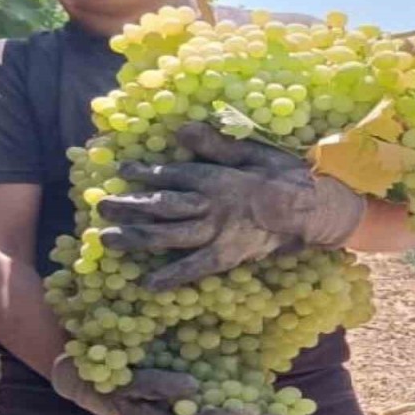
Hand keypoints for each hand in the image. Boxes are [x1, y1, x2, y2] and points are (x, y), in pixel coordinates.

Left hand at [50, 354, 297, 414]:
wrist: (77, 350)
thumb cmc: (138, 356)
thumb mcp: (184, 360)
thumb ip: (215, 365)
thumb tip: (262, 352)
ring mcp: (138, 414)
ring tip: (243, 414)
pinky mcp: (115, 394)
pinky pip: (143, 393)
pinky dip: (167, 390)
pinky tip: (190, 385)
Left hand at [97, 121, 365, 290]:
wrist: (313, 209)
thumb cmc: (286, 175)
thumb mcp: (252, 150)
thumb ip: (214, 144)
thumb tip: (179, 131)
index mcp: (215, 177)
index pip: (172, 175)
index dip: (144, 174)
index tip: (122, 172)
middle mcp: (210, 205)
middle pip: (161, 206)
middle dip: (128, 207)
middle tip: (100, 209)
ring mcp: (217, 232)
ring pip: (168, 236)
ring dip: (136, 238)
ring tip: (107, 240)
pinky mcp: (228, 255)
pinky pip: (195, 268)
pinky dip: (171, 277)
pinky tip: (148, 284)